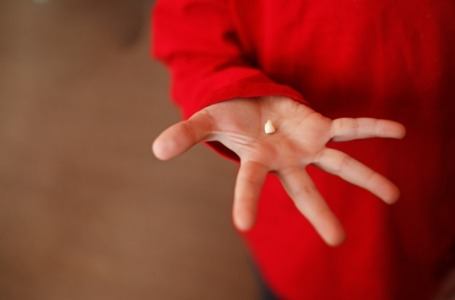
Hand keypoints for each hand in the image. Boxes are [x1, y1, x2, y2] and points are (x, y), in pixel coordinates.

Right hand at [152, 97, 405, 245]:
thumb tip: (156, 150)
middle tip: (337, 241)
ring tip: (393, 196)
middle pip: (304, 190)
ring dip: (366, 178)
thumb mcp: (206, 120)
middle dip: (319, 213)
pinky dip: (372, 127)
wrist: (253, 103)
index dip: (245, 202)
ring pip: (338, 165)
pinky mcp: (321, 127)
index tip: (242, 227)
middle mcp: (286, 162)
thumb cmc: (231, 116)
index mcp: (257, 162)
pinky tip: (399, 131)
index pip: (250, 184)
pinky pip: (349, 128)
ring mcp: (307, 147)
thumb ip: (185, 134)